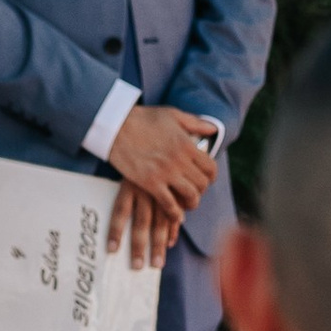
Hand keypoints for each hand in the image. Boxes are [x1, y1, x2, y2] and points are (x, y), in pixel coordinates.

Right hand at [105, 105, 221, 269]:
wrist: (116, 124)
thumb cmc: (143, 118)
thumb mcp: (173, 115)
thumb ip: (195, 123)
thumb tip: (213, 128)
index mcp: (187, 145)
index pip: (210, 168)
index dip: (211, 177)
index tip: (206, 180)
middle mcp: (180, 161)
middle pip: (202, 184)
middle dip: (201, 191)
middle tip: (195, 194)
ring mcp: (166, 173)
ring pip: (190, 196)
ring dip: (191, 204)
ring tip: (186, 206)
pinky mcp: (150, 183)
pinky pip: (169, 204)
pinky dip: (175, 212)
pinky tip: (174, 215)